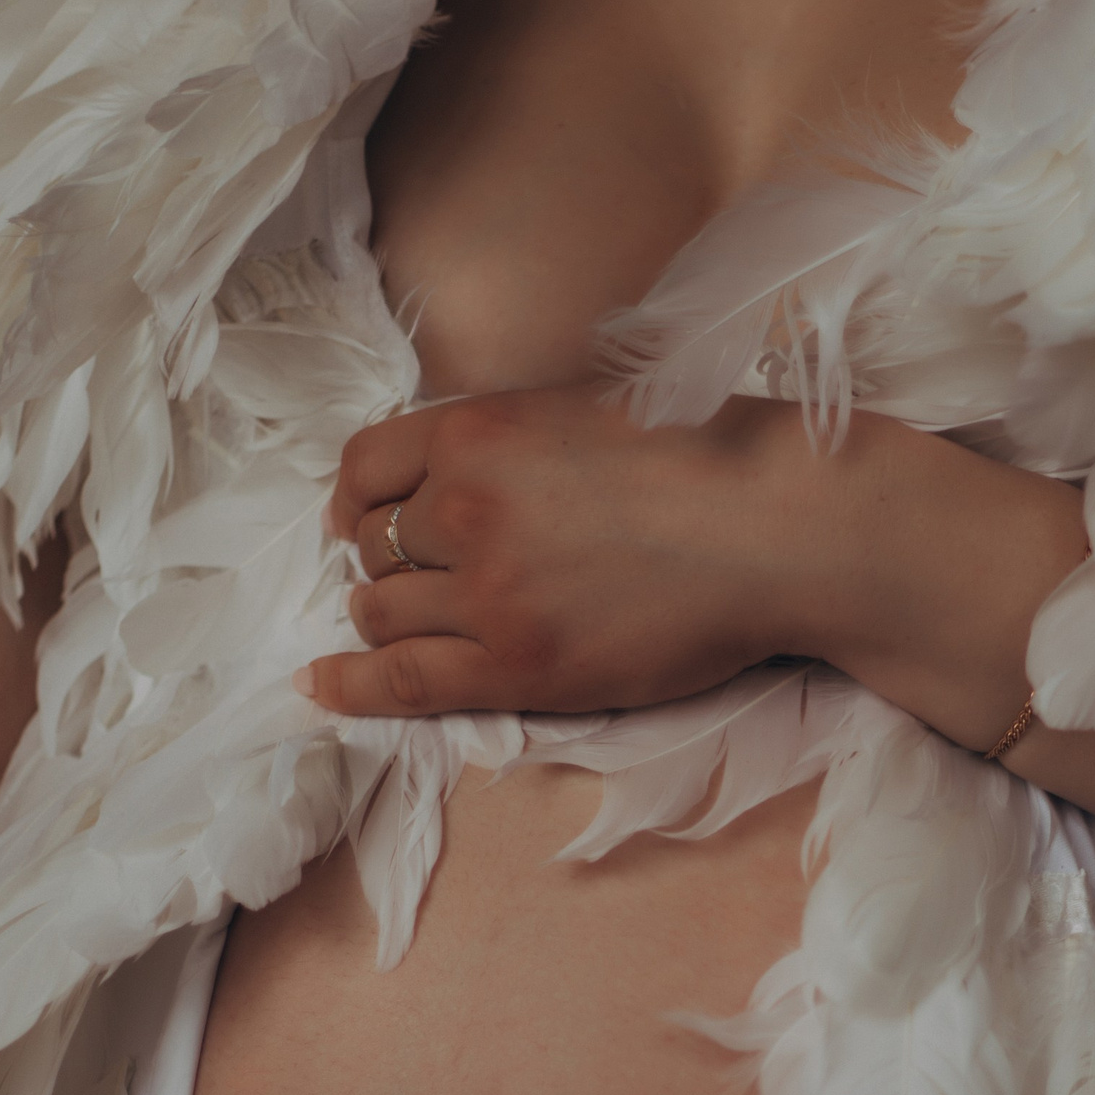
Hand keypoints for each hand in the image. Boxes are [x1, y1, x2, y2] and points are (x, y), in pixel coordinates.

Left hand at [300, 384, 818, 722]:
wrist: (774, 528)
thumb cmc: (705, 458)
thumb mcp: (580, 409)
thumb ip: (507, 440)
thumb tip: (451, 478)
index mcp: (477, 428)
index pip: (365, 465)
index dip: (355, 499)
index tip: (360, 517)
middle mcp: (465, 504)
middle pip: (371, 545)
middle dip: (384, 562)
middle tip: (414, 578)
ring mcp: (486, 591)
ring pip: (382, 612)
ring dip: (386, 617)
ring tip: (408, 625)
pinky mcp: (517, 664)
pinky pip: (402, 681)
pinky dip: (350, 685)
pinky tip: (319, 686)